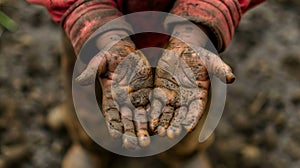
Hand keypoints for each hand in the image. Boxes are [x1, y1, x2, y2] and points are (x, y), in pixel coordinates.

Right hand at [76, 31, 152, 148]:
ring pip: (139, 118)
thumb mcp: (100, 60)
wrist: (126, 50)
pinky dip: (154, 119)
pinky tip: (157, 129)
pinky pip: (152, 108)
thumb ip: (91, 71)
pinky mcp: (147, 93)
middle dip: (129, 133)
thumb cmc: (110, 54)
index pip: (110, 113)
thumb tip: (79, 81)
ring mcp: (136, 98)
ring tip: (145, 144)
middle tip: (133, 146)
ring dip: (142, 131)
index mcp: (110, 95)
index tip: (116, 136)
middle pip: (126, 120)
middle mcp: (123, 101)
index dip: (113, 124)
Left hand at [149, 24, 234, 137]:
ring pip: (167, 113)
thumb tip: (232, 78)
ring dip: (163, 122)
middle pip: (180, 115)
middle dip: (175, 125)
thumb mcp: (211, 60)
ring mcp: (173, 97)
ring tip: (158, 132)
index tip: (187, 129)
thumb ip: (220, 69)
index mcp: (199, 95)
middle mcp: (185, 100)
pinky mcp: (161, 91)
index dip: (192, 118)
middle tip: (170, 135)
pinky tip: (148, 121)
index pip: (196, 110)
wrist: (183, 48)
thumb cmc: (199, 55)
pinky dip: (153, 112)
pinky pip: (156, 104)